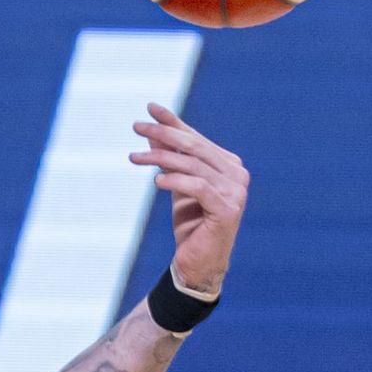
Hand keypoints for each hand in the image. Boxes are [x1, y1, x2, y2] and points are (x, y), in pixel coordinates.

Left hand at [130, 103, 248, 297]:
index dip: (173, 122)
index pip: (196, 139)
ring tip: (134, 158)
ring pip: (194, 166)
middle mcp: (236, 174)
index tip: (149, 108)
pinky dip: (176, 182)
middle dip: (164, 134)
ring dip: (161, 158)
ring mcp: (236, 192)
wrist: (198, 264)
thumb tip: (152, 130)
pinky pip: (198, 188)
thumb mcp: (176, 185)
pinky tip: (156, 181)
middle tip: (137, 126)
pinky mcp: (227, 209)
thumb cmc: (190, 225)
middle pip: (195, 148)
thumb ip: (170, 158)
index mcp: (228, 165)